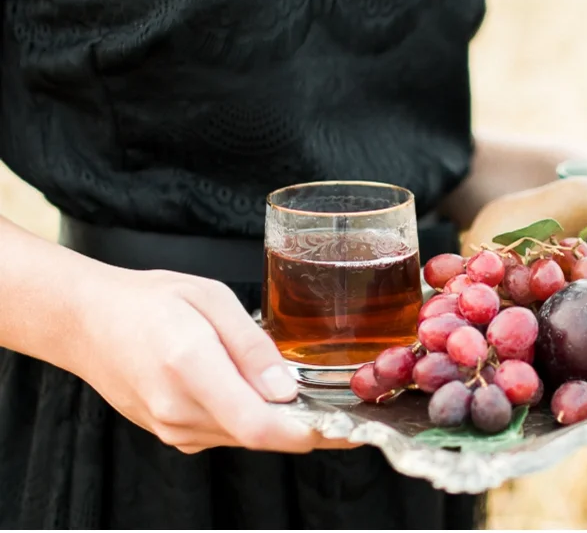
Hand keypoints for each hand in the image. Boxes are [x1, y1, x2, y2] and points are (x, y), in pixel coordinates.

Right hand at [71, 267, 358, 454]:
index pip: (259, 425)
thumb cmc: (149, 302)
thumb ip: (252, 346)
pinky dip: (249, 417)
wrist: (87, 323)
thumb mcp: (211, 299)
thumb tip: (287, 389)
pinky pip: (225, 433)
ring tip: (295, 388)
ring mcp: (172, 428)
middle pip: (260, 435)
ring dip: (276, 419)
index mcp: (190, 366)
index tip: (350, 426)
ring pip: (245, 437)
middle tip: (341, 401)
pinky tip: (253, 390)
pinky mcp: (172, 434)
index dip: (310, 432)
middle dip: (304, 422)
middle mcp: (179, 409)